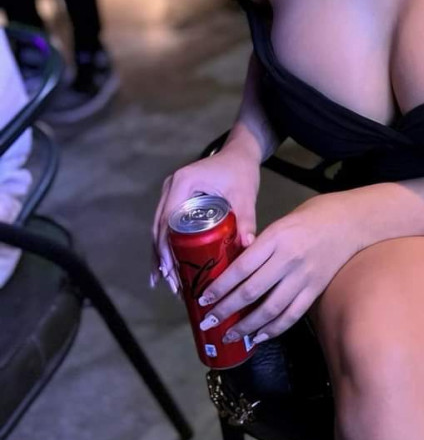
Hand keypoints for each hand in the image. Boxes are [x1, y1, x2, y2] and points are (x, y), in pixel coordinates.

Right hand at [151, 140, 260, 291]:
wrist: (239, 154)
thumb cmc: (241, 171)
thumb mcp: (245, 194)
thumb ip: (246, 218)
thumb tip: (248, 244)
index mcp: (183, 183)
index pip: (168, 220)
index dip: (167, 247)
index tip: (171, 271)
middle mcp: (170, 187)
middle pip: (160, 228)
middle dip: (163, 258)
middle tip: (172, 284)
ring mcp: (169, 193)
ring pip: (159, 229)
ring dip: (161, 256)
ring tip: (168, 284)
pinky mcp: (174, 199)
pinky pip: (165, 226)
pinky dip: (165, 247)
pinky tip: (165, 269)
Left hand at [192, 192, 365, 345]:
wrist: (352, 220)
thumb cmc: (314, 215)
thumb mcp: (283, 222)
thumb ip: (261, 244)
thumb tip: (236, 267)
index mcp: (276, 237)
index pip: (241, 267)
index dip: (220, 286)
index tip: (203, 298)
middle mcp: (289, 259)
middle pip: (250, 291)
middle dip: (226, 310)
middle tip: (207, 322)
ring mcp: (304, 276)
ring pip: (270, 309)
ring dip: (246, 326)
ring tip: (229, 335)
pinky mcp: (316, 289)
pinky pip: (292, 314)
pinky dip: (273, 329)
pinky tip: (258, 337)